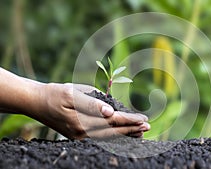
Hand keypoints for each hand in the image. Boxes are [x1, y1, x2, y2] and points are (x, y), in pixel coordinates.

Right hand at [32, 83, 149, 138]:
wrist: (36, 102)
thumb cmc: (55, 93)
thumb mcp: (72, 93)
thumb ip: (92, 103)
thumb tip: (111, 112)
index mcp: (82, 121)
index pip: (113, 121)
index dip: (130, 120)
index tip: (144, 119)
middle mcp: (82, 133)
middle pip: (113, 132)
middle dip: (132, 129)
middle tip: (148, 127)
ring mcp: (80, 137)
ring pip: (108, 137)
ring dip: (125, 135)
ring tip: (140, 134)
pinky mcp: (78, 136)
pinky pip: (101, 138)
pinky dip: (114, 136)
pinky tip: (122, 135)